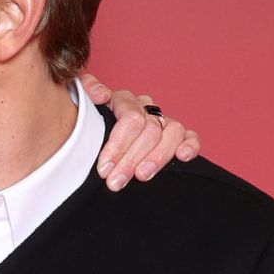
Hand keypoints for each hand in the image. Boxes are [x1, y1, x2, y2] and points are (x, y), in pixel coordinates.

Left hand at [80, 72, 200, 190]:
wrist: (94, 136)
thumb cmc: (90, 126)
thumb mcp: (83, 109)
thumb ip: (86, 91)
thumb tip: (101, 95)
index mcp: (125, 101)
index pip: (129, 118)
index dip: (118, 145)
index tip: (104, 169)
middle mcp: (147, 108)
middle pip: (148, 130)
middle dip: (131, 159)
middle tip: (116, 181)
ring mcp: (164, 121)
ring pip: (171, 132)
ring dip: (157, 157)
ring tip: (142, 176)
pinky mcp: (179, 135)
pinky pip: (190, 136)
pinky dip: (190, 145)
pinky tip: (182, 157)